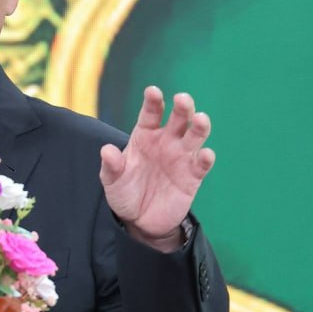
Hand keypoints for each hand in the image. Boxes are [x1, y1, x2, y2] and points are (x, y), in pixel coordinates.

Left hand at [99, 86, 214, 250]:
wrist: (139, 220)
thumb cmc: (125, 192)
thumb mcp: (112, 180)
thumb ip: (111, 165)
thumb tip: (106, 150)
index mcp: (145, 135)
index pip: (151, 113)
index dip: (153, 101)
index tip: (153, 91)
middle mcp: (166, 141)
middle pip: (178, 118)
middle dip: (182, 107)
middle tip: (182, 99)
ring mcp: (181, 157)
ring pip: (195, 136)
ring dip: (200, 126)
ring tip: (200, 119)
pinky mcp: (193, 176)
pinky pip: (202, 164)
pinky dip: (206, 158)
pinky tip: (205, 154)